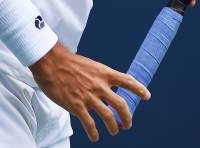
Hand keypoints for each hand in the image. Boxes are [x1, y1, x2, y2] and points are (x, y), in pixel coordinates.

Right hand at [30, 42, 149, 141]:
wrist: (52, 62)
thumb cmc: (69, 63)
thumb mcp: (90, 66)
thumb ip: (98, 77)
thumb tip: (103, 87)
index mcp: (104, 73)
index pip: (127, 81)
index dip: (139, 89)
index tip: (147, 96)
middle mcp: (100, 85)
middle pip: (121, 104)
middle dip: (127, 117)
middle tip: (128, 124)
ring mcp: (89, 97)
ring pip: (108, 116)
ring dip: (114, 127)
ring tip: (114, 131)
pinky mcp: (76, 106)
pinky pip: (90, 124)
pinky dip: (94, 133)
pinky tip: (95, 137)